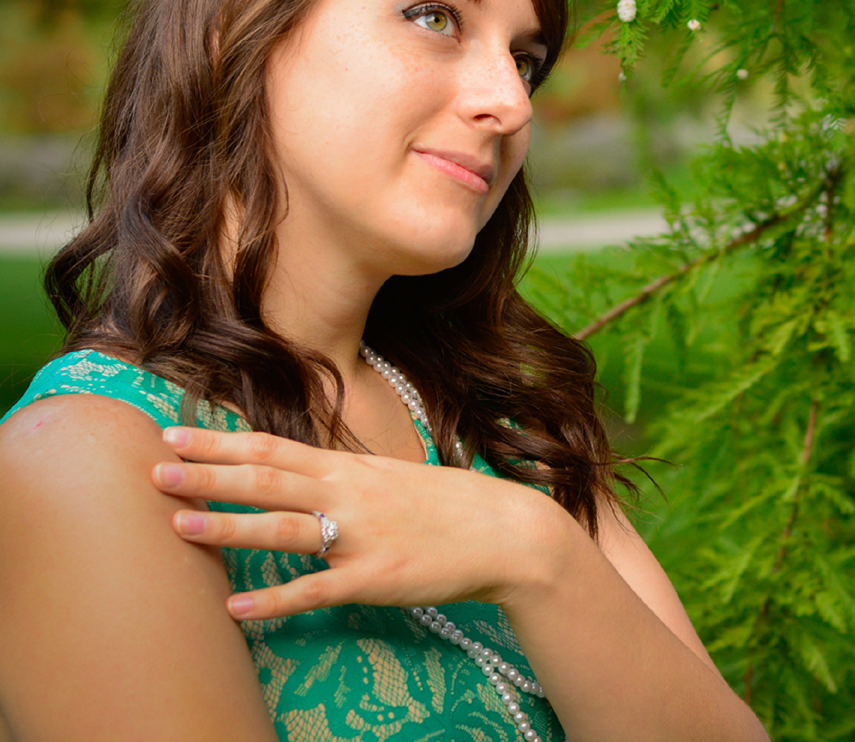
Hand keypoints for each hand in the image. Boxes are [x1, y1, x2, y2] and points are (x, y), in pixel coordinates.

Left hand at [152, 426, 572, 620]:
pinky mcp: (375, 577)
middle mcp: (350, 494)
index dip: (221, 443)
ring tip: (178, 526)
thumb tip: (301, 477)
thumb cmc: (452, 507)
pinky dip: (275, 599)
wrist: (509, 532)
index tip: (174, 435)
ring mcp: (361, 535)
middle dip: (208, 475)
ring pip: (282, 529)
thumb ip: (346, 479)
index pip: (274, 448)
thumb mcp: (394, 477)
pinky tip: (237, 608)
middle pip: (267, 479)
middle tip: (155, 471)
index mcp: (352, 468)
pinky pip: (316, 590)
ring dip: (227, 527)